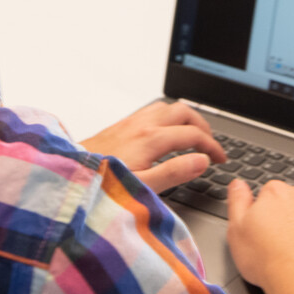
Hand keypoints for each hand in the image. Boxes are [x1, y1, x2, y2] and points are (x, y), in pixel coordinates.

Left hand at [81, 100, 225, 191]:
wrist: (71, 173)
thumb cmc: (103, 183)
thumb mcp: (143, 185)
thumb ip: (175, 172)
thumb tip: (202, 161)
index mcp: (151, 139)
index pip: (193, 135)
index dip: (212, 147)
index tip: (221, 159)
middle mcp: (142, 125)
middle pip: (184, 112)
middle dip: (203, 127)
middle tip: (212, 145)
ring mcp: (131, 122)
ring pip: (167, 107)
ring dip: (186, 118)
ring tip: (194, 136)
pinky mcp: (122, 125)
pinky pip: (153, 111)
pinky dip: (169, 117)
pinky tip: (167, 132)